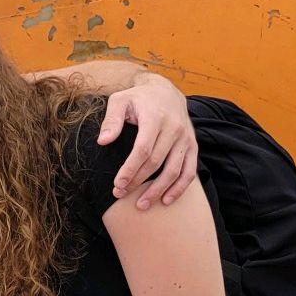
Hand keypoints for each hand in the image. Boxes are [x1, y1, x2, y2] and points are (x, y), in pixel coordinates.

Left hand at [98, 78, 196, 208]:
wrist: (167, 91)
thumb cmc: (139, 98)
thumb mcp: (120, 100)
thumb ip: (111, 120)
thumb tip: (102, 141)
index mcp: (155, 117)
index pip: (143, 149)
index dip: (130, 169)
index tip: (117, 184)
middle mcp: (174, 128)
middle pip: (156, 162)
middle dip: (138, 182)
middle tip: (120, 194)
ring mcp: (185, 139)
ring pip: (174, 170)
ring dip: (158, 190)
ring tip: (142, 204)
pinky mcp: (192, 146)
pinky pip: (189, 171)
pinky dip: (180, 188)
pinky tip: (166, 200)